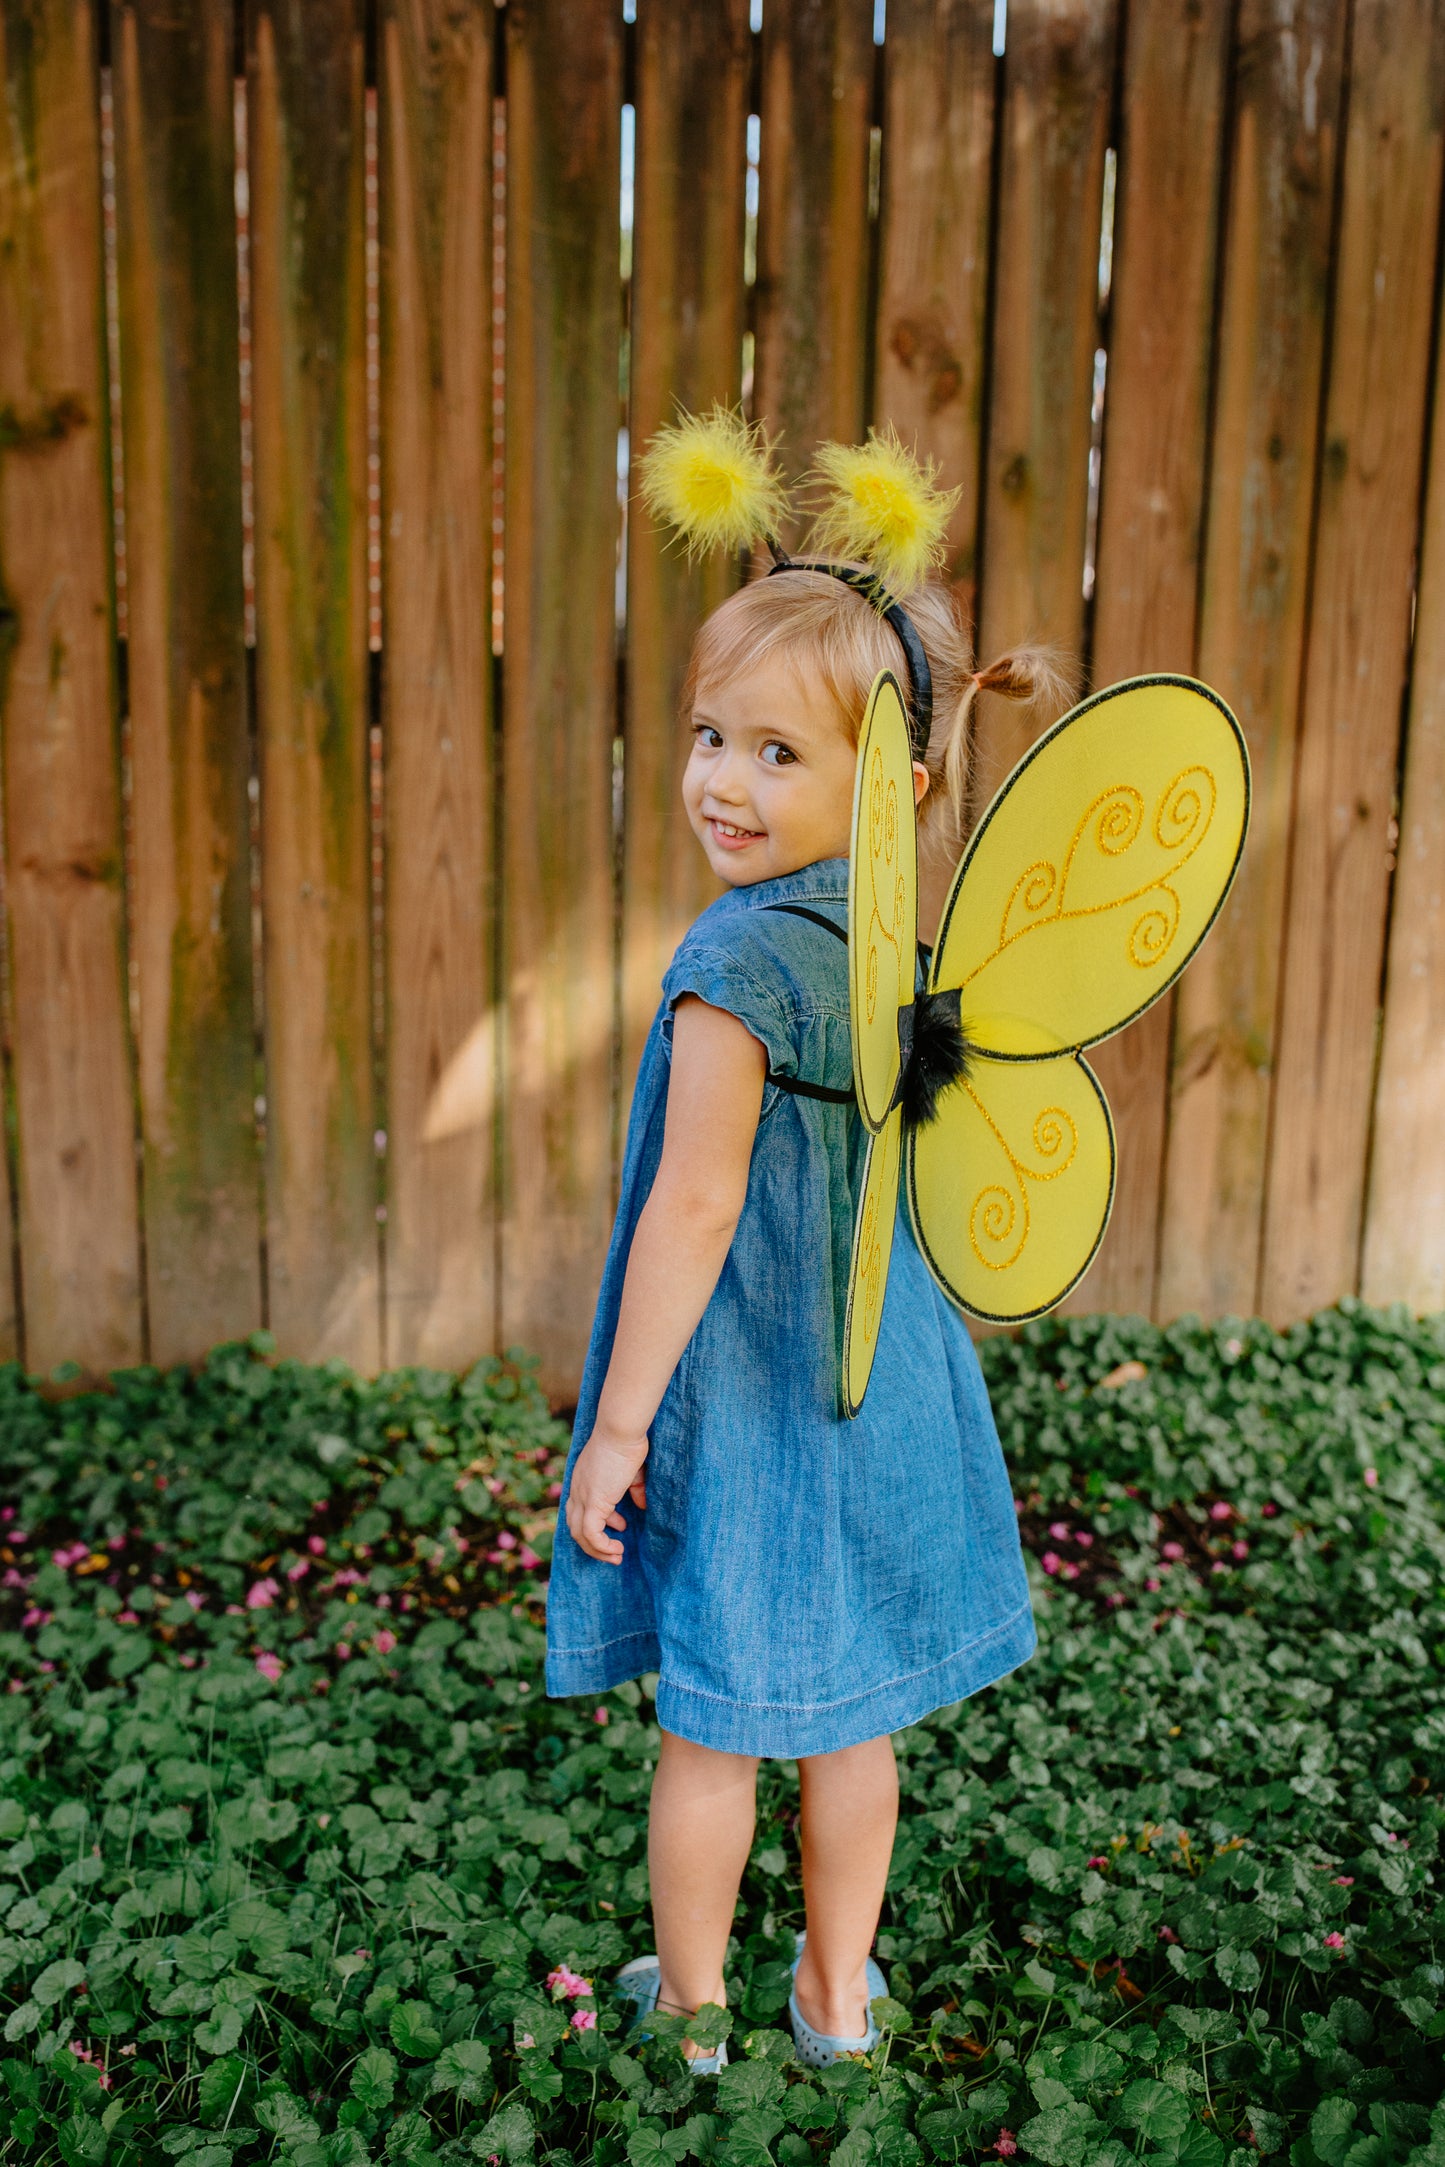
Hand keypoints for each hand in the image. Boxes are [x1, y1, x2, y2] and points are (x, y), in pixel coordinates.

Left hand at [565, 1424, 648, 1564]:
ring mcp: (582, 1496)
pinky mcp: (592, 1502)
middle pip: (574, 1527)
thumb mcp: (631, 1472)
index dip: (595, 1523)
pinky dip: (602, 1546)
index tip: (619, 1526)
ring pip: (579, 1534)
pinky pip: (590, 1533)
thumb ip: (634, 1489)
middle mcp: (577, 1490)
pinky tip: (618, 1548)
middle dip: (594, 1543)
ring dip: (597, 1550)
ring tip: (617, 1556)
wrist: (620, 1430)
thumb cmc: (628, 1443)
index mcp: (582, 1481)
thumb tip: (642, 1505)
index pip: (577, 1510)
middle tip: (615, 1551)